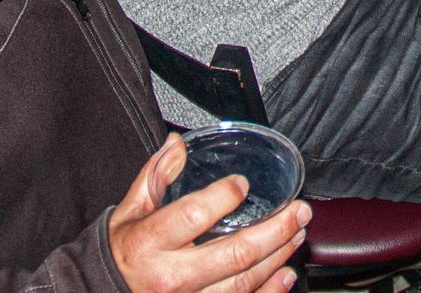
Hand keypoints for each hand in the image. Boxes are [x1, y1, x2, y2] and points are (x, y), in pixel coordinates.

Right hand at [109, 134, 308, 292]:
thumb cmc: (120, 251)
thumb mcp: (130, 210)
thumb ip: (156, 176)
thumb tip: (178, 143)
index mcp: (150, 242)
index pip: (193, 217)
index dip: (223, 198)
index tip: (243, 183)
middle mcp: (171, 276)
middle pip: (234, 254)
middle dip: (275, 230)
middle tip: (300, 211)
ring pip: (242, 283)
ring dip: (278, 257)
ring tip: (297, 234)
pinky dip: (269, 292)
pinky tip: (285, 274)